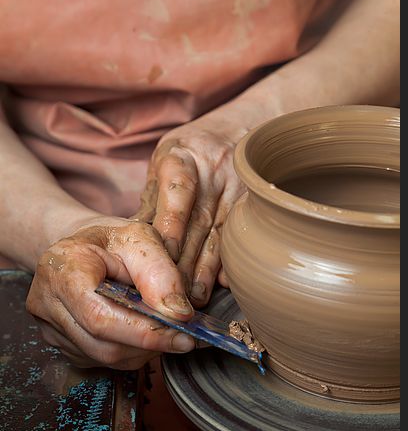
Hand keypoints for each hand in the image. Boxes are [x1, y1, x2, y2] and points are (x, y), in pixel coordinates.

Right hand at [26, 216, 195, 368]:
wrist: (84, 246)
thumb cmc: (112, 240)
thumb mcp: (141, 239)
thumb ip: (161, 273)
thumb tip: (179, 314)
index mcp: (63, 269)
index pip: (102, 317)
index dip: (146, 333)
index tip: (184, 337)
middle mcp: (47, 302)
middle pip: (104, 344)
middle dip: (150, 344)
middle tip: (184, 336)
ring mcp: (48, 326)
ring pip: (105, 357)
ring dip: (143, 350)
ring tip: (163, 328)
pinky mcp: (58, 342)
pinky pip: (100, 359)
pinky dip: (129, 351)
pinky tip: (141, 330)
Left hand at [135, 112, 247, 306]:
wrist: (237, 132)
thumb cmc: (190, 153)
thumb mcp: (164, 162)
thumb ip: (152, 199)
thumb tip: (131, 240)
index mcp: (184, 158)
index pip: (178, 194)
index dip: (172, 227)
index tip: (162, 258)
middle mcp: (214, 173)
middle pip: (199, 223)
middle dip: (184, 262)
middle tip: (171, 294)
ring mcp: (237, 189)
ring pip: (220, 235)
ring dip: (206, 269)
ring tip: (194, 298)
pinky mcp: (252, 205)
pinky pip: (239, 237)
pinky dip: (231, 263)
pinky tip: (224, 285)